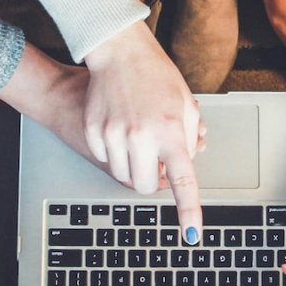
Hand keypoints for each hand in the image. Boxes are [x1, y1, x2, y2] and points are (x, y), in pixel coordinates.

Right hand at [82, 22, 203, 241]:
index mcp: (171, 131)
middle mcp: (141, 136)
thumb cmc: (156, 75)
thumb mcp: (186, 104)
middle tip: (156, 160)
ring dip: (133, 166)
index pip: (183, 181)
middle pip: (145, 186)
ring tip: (138, 138)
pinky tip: (120, 127)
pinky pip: (105, 159)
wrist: (119, 52)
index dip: (188, 211)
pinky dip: (114, 152)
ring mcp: (113, 135)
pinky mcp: (93, 131)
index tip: (192, 234)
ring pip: (122, 176)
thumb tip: (185, 165)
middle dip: (152, 180)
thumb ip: (190, 139)